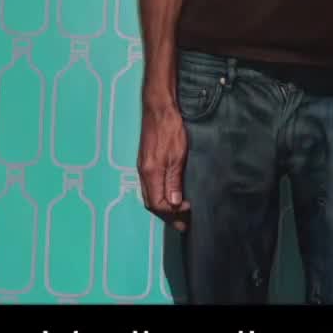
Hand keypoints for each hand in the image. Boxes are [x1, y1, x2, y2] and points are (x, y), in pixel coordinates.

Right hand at [137, 94, 191, 231]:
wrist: (159, 107)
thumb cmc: (169, 128)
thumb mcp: (177, 155)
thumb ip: (174, 180)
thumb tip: (173, 204)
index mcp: (151, 173)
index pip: (158, 204)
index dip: (173, 213)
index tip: (188, 211)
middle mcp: (144, 172)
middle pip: (152, 203)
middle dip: (167, 216)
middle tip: (183, 224)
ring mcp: (143, 167)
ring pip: (150, 195)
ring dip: (163, 207)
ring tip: (178, 214)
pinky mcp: (146, 161)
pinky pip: (150, 186)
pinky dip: (160, 196)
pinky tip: (170, 196)